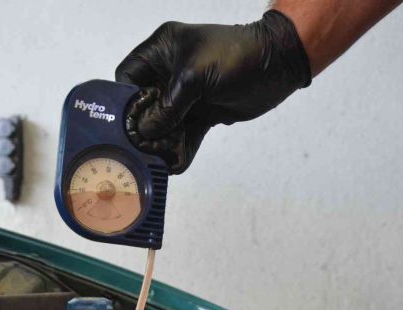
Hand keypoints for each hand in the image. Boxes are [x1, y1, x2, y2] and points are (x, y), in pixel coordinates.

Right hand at [116, 10, 310, 173]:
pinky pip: (185, 132)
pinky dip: (181, 148)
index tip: (125, 122)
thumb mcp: (194, 77)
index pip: (128, 75)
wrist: (277, 64)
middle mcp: (170, 71)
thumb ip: (167, 106)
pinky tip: (176, 164)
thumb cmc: (236, 56)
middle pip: (144, 103)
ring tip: (160, 159)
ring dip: (163, 141)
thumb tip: (146, 131)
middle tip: (141, 147)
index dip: (124, 99)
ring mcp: (186, 93)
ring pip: (164, 122)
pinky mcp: (202, 111)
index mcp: (162, 51)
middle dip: (143, 127)